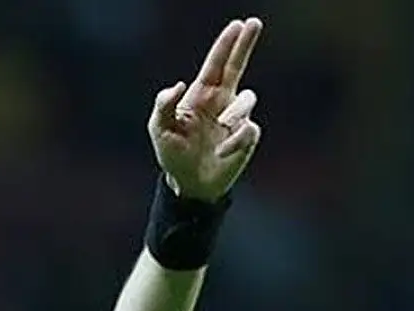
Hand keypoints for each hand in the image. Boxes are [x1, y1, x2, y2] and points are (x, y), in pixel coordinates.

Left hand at [148, 17, 263, 201]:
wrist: (189, 184)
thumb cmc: (173, 153)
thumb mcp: (159, 128)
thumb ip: (163, 104)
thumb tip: (180, 84)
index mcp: (201, 95)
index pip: (216, 65)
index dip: (226, 45)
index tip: (238, 25)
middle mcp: (222, 101)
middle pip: (237, 67)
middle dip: (245, 45)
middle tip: (254, 23)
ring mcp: (236, 119)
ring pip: (247, 98)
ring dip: (235, 110)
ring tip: (222, 123)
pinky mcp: (246, 138)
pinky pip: (248, 130)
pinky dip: (235, 140)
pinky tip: (222, 151)